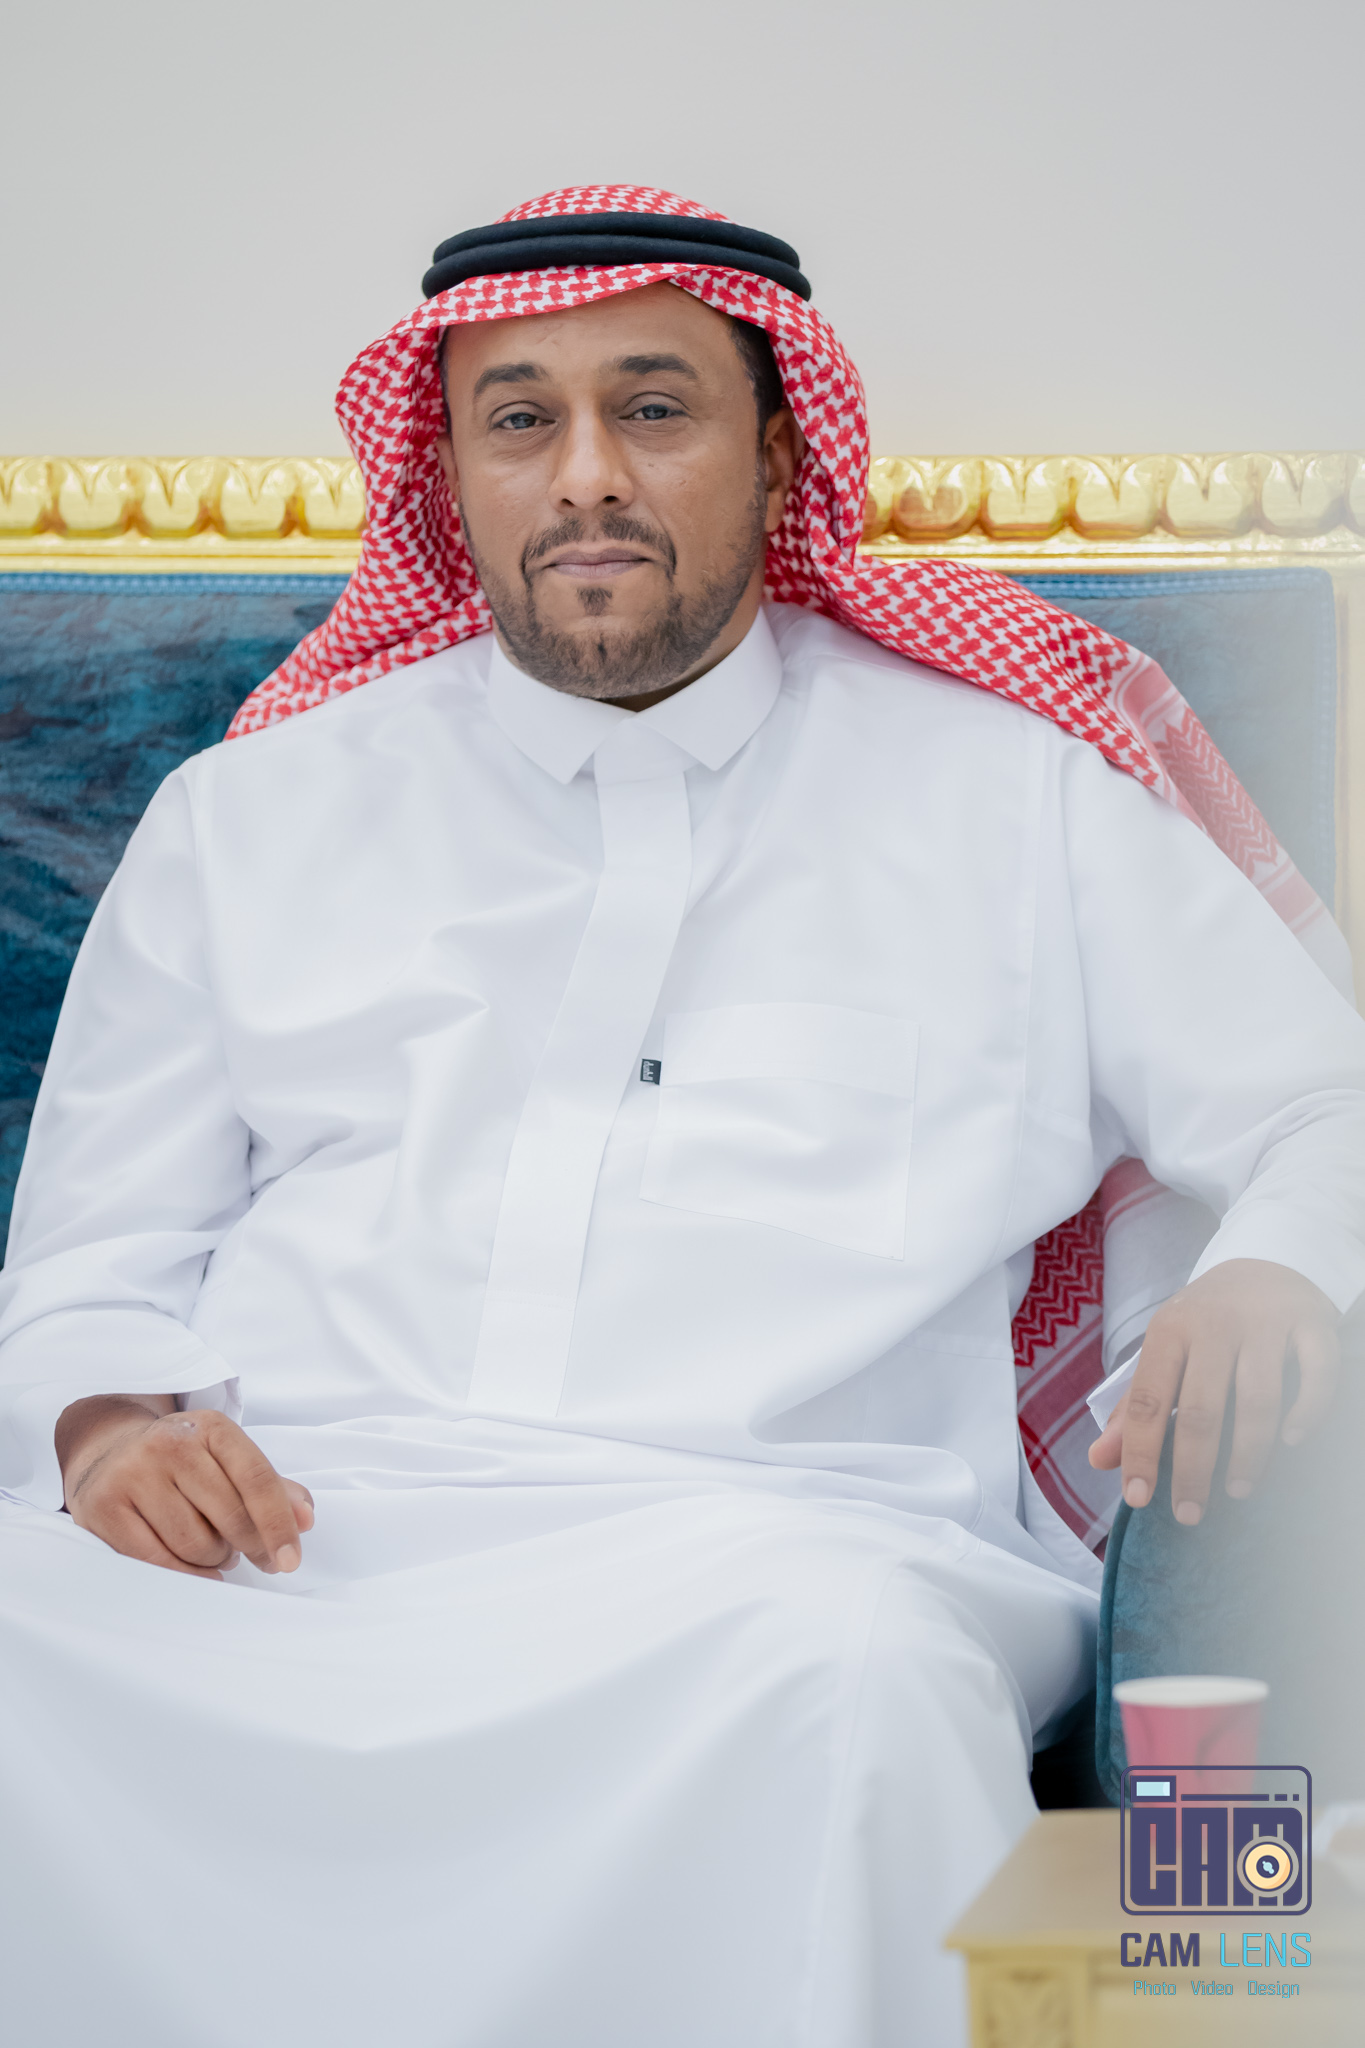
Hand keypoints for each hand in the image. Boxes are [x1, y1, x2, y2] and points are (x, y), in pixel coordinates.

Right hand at [57, 1396, 313, 1577]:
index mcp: (210, 1427)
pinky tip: (194, 1570)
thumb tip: (304, 1518)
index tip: (291, 1560)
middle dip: (250, 1547)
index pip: (256, 1478)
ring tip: (212, 1549)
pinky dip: (184, 1574)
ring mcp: (132, 1474)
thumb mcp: (227, 1460)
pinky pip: (157, 1561)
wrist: (108, 1453)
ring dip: (214, 1560)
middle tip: (253, 1556)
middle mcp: (170, 1444)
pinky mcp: (104, 1508)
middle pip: (229, 1516)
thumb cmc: (182, 1464)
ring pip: (195, 1545)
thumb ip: (271, 1488)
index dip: (278, 1524)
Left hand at [1087, 1258, 1339, 1525]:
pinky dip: (1307, 1412)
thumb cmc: (1205, 1322)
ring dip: (1249, 1453)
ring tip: (1238, 1489)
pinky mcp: (1311, 1323)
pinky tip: (1292, 1441)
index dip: (1141, 1452)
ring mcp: (1265, 1322)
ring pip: (1259, 1398)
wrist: (1263, 1262)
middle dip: (1194, 1469)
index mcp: (1170, 1331)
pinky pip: (1316, 1374)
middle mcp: (1215, 1324)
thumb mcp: (1164, 1352)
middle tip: (1190, 1514)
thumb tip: (1098, 1459)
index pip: (1150, 1400)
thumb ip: (1136, 1407)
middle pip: (1202, 1408)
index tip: (1138, 1498)